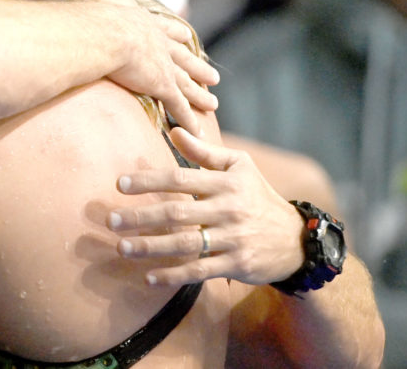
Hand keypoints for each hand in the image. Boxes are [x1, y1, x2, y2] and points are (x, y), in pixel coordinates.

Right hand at [78, 0, 218, 129]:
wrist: (102, 32)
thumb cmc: (94, 13)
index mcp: (145, 24)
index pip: (167, 31)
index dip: (177, 36)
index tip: (187, 38)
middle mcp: (159, 44)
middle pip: (184, 59)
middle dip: (198, 68)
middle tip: (213, 76)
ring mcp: (163, 65)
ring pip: (187, 84)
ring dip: (200, 96)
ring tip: (213, 105)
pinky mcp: (161, 85)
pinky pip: (178, 106)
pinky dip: (188, 118)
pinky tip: (197, 129)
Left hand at [107, 127, 303, 285]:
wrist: (295, 238)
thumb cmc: (258, 196)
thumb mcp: (239, 166)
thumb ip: (204, 151)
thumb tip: (173, 130)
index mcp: (226, 182)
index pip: (180, 179)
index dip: (149, 181)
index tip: (119, 184)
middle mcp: (229, 209)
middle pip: (178, 213)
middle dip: (141, 217)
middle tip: (111, 221)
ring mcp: (233, 238)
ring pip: (186, 244)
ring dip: (151, 247)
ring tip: (122, 247)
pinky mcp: (237, 263)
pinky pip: (200, 270)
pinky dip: (173, 275)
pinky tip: (149, 277)